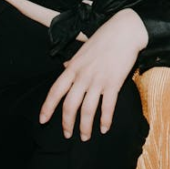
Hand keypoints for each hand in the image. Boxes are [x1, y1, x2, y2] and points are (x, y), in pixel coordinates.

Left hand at [39, 9, 147, 140]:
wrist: (126, 31)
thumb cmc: (105, 37)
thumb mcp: (84, 48)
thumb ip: (74, 61)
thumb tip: (65, 66)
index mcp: (73, 68)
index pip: (55, 91)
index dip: (47, 108)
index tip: (43, 120)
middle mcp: (83, 76)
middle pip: (70, 106)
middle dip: (67, 124)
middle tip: (68, 135)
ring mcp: (98, 80)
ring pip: (87, 110)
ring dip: (85, 127)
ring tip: (86, 137)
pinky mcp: (114, 83)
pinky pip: (107, 106)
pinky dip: (105, 120)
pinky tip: (104, 128)